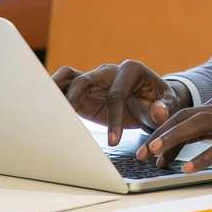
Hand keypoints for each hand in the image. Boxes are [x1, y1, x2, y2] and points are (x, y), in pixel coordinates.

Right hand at [52, 60, 190, 146]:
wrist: (154, 101)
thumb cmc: (161, 102)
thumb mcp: (168, 105)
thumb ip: (163, 109)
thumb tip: (157, 112)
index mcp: (131, 70)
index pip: (117, 93)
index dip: (115, 117)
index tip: (115, 141)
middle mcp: (109, 70)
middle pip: (86, 80)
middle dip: (76, 99)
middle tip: (65, 119)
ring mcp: (93, 78)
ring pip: (69, 76)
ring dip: (55, 89)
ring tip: (44, 106)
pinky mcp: (83, 90)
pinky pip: (63, 86)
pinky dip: (52, 93)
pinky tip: (42, 107)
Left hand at [135, 90, 211, 180]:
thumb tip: (182, 145)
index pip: (189, 112)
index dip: (166, 129)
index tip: (149, 148)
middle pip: (189, 116)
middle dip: (162, 133)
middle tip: (142, 152)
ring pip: (200, 126)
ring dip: (174, 141)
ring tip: (156, 155)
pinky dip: (202, 156)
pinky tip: (188, 167)